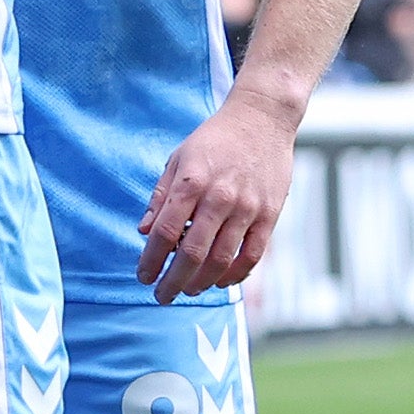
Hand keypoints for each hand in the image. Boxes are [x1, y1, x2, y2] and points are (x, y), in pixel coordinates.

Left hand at [139, 90, 304, 298]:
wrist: (262, 118)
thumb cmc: (215, 140)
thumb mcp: (179, 159)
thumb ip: (160, 197)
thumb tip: (144, 232)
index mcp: (191, 182)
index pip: (165, 232)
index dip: (152, 260)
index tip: (144, 276)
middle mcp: (219, 197)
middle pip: (192, 253)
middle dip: (173, 281)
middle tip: (162, 296)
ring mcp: (247, 207)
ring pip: (222, 259)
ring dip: (201, 283)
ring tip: (189, 290)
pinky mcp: (269, 214)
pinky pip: (252, 255)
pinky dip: (235, 275)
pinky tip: (220, 281)